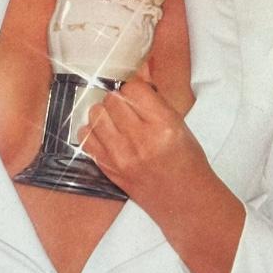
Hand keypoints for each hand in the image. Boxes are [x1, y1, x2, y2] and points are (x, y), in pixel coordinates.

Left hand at [81, 67, 245, 272]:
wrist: (184, 200)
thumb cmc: (186, 160)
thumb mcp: (179, 124)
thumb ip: (155, 100)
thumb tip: (138, 71)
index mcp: (164, 125)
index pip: (134, 88)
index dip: (135, 87)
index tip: (138, 93)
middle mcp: (140, 139)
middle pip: (112, 99)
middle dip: (119, 99)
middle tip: (128, 107)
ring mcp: (120, 156)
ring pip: (96, 115)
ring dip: (104, 113)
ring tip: (116, 121)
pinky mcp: (108, 168)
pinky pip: (86, 138)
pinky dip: (93, 132)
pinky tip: (106, 135)